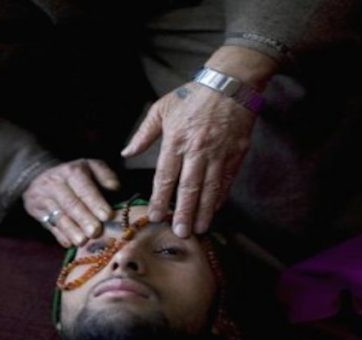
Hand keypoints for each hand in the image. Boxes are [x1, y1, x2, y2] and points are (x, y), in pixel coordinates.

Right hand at [23, 159, 120, 246]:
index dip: (96, 202)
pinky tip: (70, 243)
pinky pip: (49, 225)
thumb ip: (106, 177)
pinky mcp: (36, 211)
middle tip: (95, 232)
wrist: (41, 175)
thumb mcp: (92, 168)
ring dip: (71, 231)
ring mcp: (42, 197)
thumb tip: (115, 189)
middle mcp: (55, 182)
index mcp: (72, 171)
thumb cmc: (76, 176)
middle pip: (70, 203)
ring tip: (82, 241)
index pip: (84, 188)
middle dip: (84, 219)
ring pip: (58, 216)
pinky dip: (61, 236)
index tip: (107, 216)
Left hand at [121, 83, 255, 237]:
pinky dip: (220, 197)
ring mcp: (219, 153)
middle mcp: (197, 149)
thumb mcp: (163, 108)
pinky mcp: (236, 154)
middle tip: (180, 233)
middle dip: (183, 212)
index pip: (166, 176)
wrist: (231, 84)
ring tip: (198, 229)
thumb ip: (144, 134)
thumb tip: (126, 152)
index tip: (156, 216)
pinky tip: (214, 210)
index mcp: (176, 139)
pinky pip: (226, 181)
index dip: (161, 198)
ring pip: (209, 188)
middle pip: (188, 188)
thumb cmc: (193, 95)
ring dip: (203, 211)